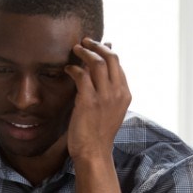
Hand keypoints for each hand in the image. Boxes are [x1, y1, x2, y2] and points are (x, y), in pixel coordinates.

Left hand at [64, 38, 131, 160]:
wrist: (94, 152)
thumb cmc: (98, 132)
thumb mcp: (109, 109)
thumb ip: (107, 91)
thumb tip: (100, 74)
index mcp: (125, 94)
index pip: (118, 64)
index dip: (106, 51)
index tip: (96, 45)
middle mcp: (118, 93)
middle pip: (111, 58)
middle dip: (97, 45)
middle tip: (85, 41)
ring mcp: (105, 97)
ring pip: (97, 63)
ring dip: (85, 52)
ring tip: (75, 48)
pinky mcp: (89, 102)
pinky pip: (82, 76)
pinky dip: (73, 68)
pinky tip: (67, 68)